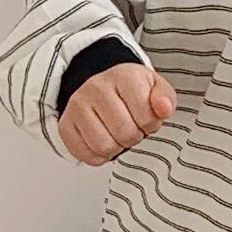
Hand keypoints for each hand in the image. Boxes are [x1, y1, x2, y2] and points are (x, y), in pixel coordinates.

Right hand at [60, 61, 177, 164]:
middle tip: (131, 126)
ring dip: (117, 147)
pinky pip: (87, 155)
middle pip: (125, 133)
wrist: (99, 87)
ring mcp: (78, 106)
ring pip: (104, 147)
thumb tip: (164, 108)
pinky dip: (99, 155)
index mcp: (123, 76)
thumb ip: (165, 98)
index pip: (146, 116)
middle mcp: (96, 88)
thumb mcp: (154, 88)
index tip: (145, 117)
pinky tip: (103, 139)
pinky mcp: (66, 125)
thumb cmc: (129, 91)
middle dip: (134, 136)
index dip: (150, 123)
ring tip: (117, 133)